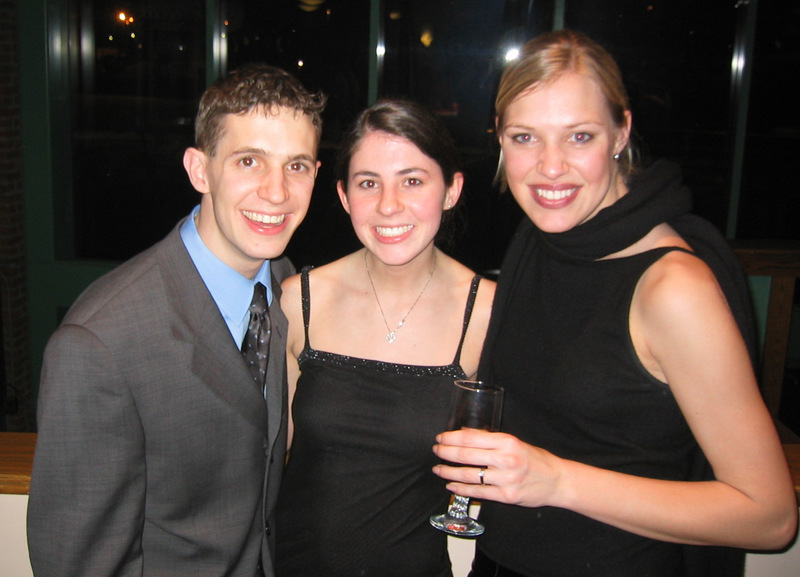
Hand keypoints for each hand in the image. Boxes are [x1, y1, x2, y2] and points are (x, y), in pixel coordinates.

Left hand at [432, 428, 563, 508]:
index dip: (451, 437)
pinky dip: (460, 489)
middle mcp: (506, 459)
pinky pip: (477, 492)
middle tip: (436, 451)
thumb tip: (464, 434)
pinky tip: (451, 485)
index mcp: (507, 442)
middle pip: (466, 455)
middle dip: (445, 452)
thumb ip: (490, 439)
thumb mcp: (514, 442)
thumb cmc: (535, 459)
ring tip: (438, 469)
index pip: (471, 438)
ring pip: (468, 475)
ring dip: (448, 472)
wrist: (557, 481)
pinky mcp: (506, 496)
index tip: (441, 438)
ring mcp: (505, 479)